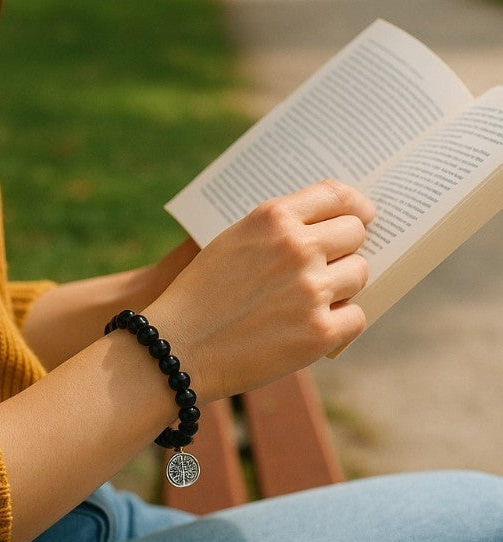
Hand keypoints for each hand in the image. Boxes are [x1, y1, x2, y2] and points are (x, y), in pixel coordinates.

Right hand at [145, 179, 374, 401]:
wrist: (179, 347)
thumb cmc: (203, 292)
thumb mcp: (234, 240)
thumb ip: (281, 228)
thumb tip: (335, 228)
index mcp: (272, 218)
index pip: (336, 194)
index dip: (355, 205)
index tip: (362, 214)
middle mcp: (296, 247)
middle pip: (356, 233)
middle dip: (347, 246)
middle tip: (330, 263)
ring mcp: (311, 290)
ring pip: (360, 273)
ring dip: (342, 284)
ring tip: (311, 298)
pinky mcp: (320, 332)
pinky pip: (357, 316)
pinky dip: (339, 322)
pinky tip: (312, 325)